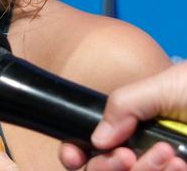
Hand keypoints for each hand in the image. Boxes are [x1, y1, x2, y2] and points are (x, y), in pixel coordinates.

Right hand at [59, 63, 186, 170]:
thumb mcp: (160, 87)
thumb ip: (123, 105)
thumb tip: (96, 139)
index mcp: (128, 123)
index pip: (89, 143)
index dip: (74, 152)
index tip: (72, 156)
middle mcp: (139, 145)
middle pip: (100, 166)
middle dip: (107, 165)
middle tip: (127, 156)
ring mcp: (158, 164)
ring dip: (144, 170)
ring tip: (167, 152)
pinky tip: (179, 162)